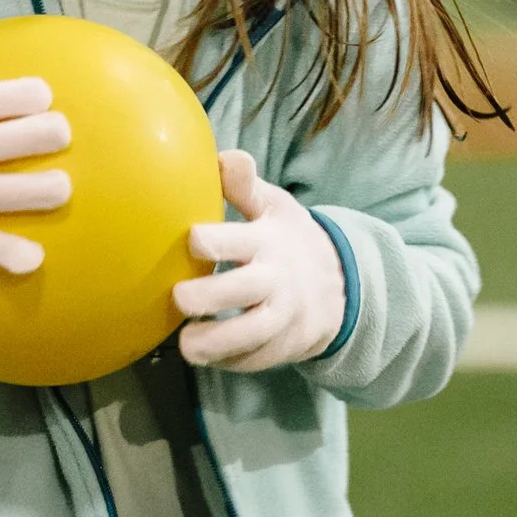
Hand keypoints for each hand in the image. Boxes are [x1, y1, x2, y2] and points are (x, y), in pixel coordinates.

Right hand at [0, 52, 70, 270]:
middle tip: (55, 138)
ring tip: (55, 188)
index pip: (2, 97)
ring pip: (27, 192)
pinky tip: (31, 257)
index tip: (42, 99)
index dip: (33, 95)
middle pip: (29, 138)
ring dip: (52, 190)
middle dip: (54, 134)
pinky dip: (18, 256)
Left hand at [172, 151, 346, 370]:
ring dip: (217, 342)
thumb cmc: (285, 239)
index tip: (191, 240)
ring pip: (252, 334)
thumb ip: (244, 186)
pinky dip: (230, 360)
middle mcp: (276, 280)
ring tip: (186, 344)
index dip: (215, 241)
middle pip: (246, 290)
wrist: (338, 285)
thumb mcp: (274, 207)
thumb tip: (225, 156)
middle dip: (211, 296)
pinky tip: (204, 355)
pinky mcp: (281, 347)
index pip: (242, 240)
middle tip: (179, 296)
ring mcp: (281, 317)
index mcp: (269, 241)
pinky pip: (255, 359)